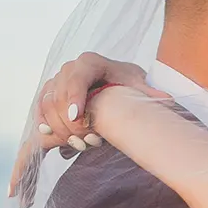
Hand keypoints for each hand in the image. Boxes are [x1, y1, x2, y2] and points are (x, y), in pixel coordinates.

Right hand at [36, 52, 153, 149]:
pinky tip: (51, 138)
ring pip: (48, 105)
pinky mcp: (49, 94)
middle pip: (60, 97)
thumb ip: (148, 94)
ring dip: (60, 129)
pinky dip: (44, 125)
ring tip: (80, 145)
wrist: (112, 79)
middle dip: (71, 123)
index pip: (78, 79)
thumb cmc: (125, 83)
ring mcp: (56, 81)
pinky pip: (40, 110)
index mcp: (90, 62)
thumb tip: (167, 100)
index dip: (75, 98)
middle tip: (88, 143)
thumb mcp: (137, 86)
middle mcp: (69, 68)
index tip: (78, 118)